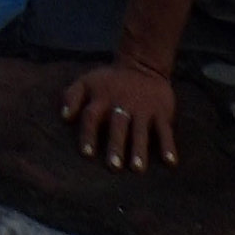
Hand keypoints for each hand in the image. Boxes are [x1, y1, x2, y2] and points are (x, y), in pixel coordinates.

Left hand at [62, 57, 179, 170]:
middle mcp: (122, 104)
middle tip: (113, 166)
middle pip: (118, 125)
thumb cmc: (110, 82)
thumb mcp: (88, 81)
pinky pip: (165, 130)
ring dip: (139, 149)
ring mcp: (143, 109)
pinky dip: (168, 146)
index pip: (92, 116)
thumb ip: (72, 96)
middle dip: (116, 145)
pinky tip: (171, 162)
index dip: (89, 134)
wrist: (143, 65)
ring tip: (137, 169)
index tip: (87, 154)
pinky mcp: (161, 112)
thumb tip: (63, 117)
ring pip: (140, 130)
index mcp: (102, 99)